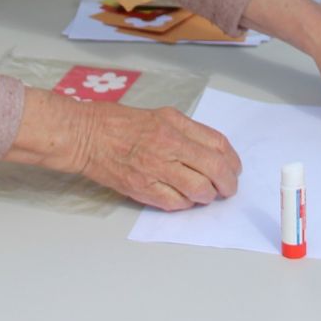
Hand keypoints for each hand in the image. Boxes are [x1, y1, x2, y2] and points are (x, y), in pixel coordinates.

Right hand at [8, 88, 239, 210]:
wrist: (86, 135)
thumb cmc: (118, 123)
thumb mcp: (159, 115)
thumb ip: (186, 131)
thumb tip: (211, 151)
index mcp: (174, 125)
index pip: (218, 145)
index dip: (232, 161)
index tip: (233, 168)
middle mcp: (168, 145)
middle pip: (214, 169)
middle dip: (227, 183)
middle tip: (228, 189)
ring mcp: (155, 168)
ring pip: (198, 190)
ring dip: (208, 196)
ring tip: (206, 195)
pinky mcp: (142, 188)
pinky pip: (175, 203)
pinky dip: (185, 204)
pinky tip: (184, 199)